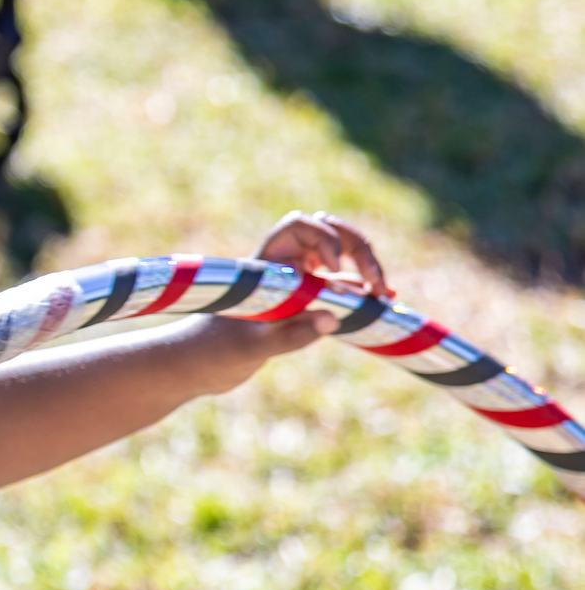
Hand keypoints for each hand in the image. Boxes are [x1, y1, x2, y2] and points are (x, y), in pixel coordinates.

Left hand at [187, 212, 394, 394]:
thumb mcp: (253, 346)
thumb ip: (290, 334)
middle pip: (330, 231)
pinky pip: (345, 284)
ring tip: (384, 295)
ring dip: (368, 267)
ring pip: (343, 255)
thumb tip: (332, 318)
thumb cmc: (218, 350)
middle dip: (358, 248)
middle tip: (376, 284)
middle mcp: (285, 264)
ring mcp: (300, 280)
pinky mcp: (311, 300)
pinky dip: (366, 289)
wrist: (205, 364)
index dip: (322, 237)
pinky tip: (385, 304)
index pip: (297, 225)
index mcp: (266, 263)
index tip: (333, 271)